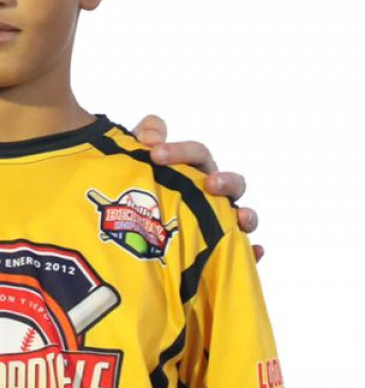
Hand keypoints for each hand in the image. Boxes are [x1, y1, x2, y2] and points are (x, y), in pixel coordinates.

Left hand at [132, 115, 259, 258]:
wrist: (133, 238)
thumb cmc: (138, 195)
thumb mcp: (132, 163)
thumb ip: (141, 141)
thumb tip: (152, 135)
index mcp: (192, 173)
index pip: (195, 155)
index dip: (180, 151)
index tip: (155, 153)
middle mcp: (211, 196)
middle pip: (229, 183)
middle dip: (225, 181)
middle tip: (211, 184)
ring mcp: (220, 223)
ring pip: (243, 216)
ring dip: (247, 215)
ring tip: (242, 218)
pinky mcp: (222, 252)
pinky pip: (244, 252)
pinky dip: (252, 252)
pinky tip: (255, 251)